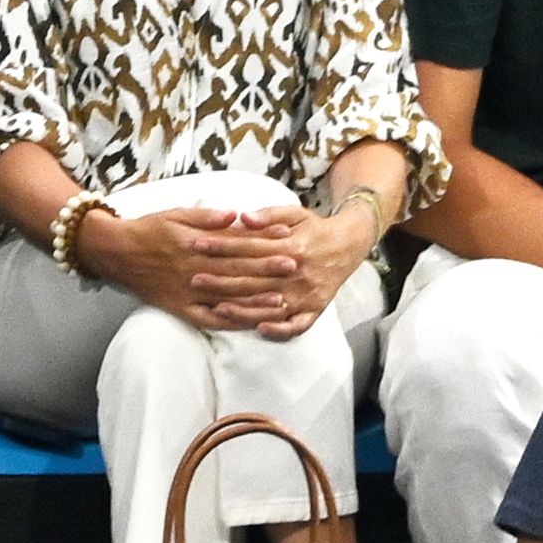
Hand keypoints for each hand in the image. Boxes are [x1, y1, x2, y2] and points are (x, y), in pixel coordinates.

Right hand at [77, 205, 298, 331]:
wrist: (116, 251)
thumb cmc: (149, 228)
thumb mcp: (177, 213)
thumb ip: (208, 216)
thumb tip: (237, 214)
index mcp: (196, 243)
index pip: (236, 243)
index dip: (263, 241)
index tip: (286, 239)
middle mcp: (194, 270)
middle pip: (237, 271)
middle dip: (267, 270)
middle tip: (294, 269)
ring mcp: (188, 293)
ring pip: (226, 299)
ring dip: (254, 300)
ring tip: (281, 300)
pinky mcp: (180, 309)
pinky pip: (208, 319)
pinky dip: (229, 322)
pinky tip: (249, 323)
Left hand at [196, 202, 374, 339]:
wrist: (348, 245)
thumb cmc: (314, 228)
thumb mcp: (294, 213)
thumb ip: (269, 214)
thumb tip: (242, 217)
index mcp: (291, 246)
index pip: (249, 247)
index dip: (222, 245)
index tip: (198, 244)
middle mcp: (298, 272)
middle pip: (253, 279)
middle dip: (221, 279)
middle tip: (194, 278)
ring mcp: (307, 294)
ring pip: (269, 305)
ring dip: (241, 308)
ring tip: (215, 307)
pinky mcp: (315, 309)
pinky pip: (296, 325)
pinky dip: (278, 329)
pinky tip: (259, 328)